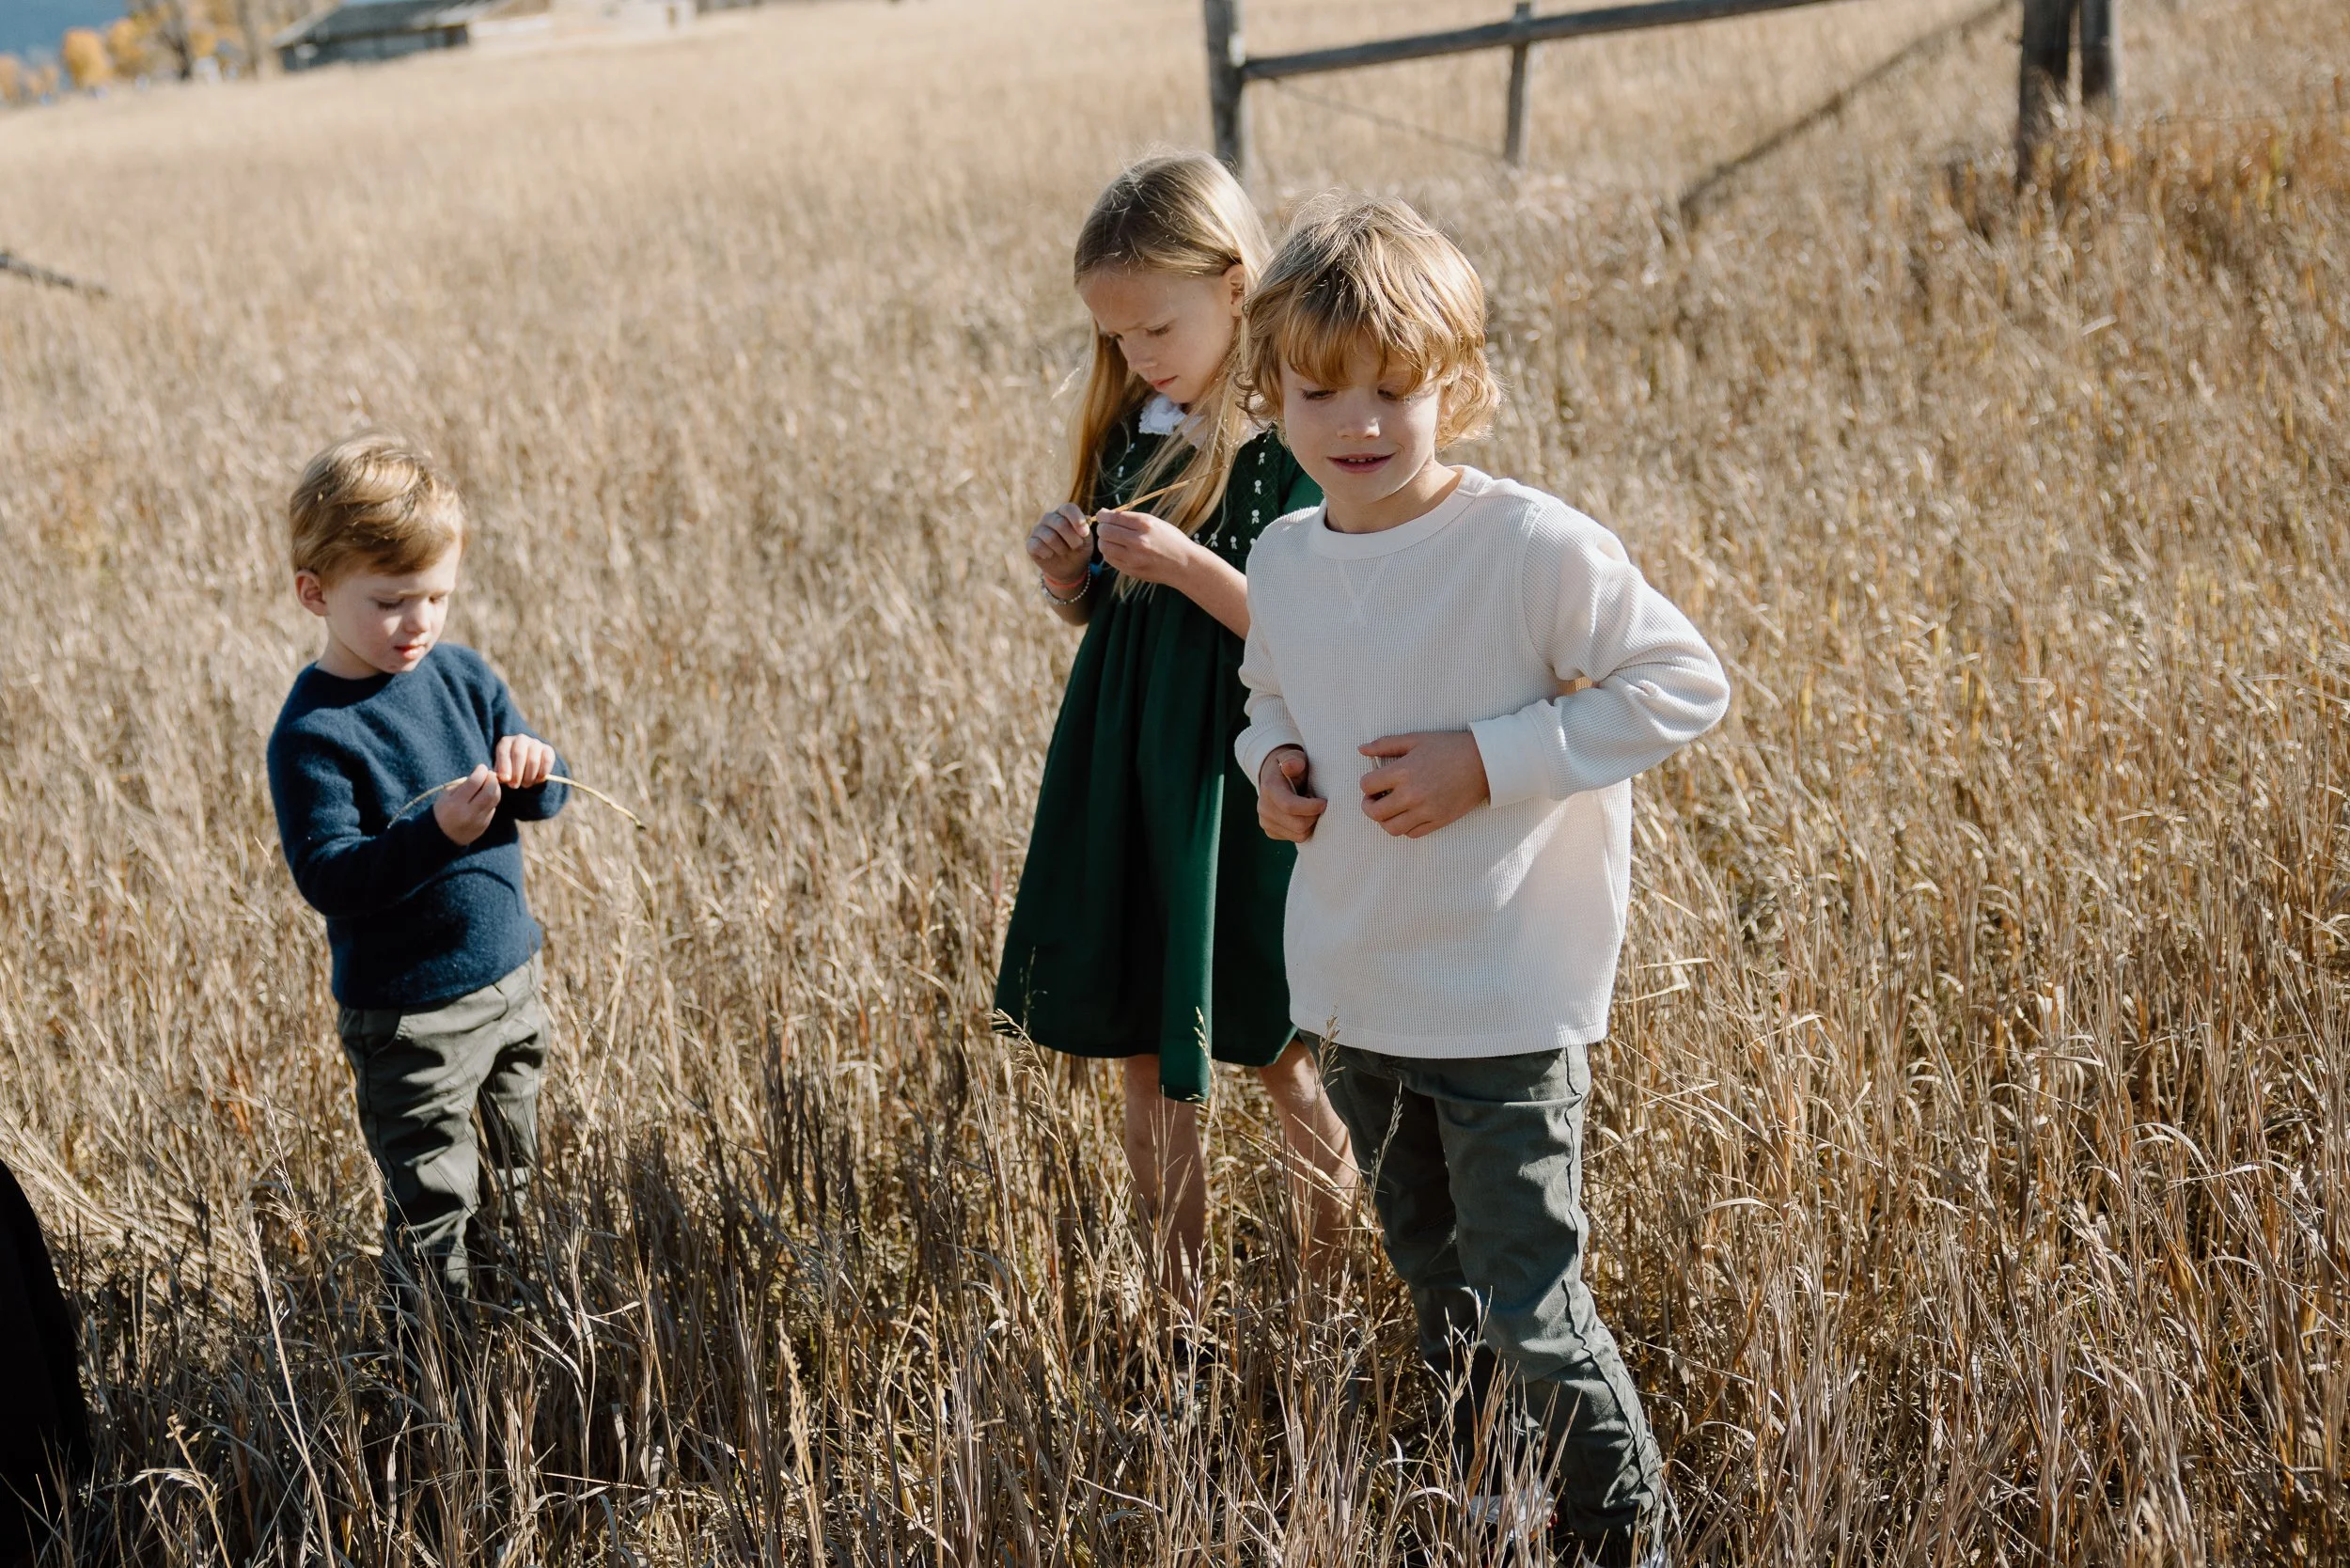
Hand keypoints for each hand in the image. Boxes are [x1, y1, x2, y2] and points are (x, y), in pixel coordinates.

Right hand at [433, 765, 501, 845]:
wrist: (443, 836)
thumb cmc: (443, 810)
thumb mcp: (446, 795)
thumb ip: (462, 784)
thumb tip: (482, 774)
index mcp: (455, 803)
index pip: (474, 783)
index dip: (481, 772)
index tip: (482, 767)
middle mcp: (468, 813)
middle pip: (489, 791)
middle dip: (492, 779)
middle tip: (490, 773)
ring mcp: (478, 820)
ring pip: (494, 799)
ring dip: (496, 787)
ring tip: (491, 782)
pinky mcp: (484, 825)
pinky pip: (493, 807)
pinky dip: (493, 798)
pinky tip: (488, 794)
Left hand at [495, 734, 556, 788]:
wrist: (526, 767)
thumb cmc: (510, 770)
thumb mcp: (502, 772)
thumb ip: (501, 775)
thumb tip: (504, 778)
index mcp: (506, 742)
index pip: (503, 752)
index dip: (504, 767)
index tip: (506, 780)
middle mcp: (520, 739)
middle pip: (519, 755)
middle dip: (516, 774)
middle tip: (514, 786)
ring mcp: (535, 743)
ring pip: (533, 761)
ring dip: (529, 776)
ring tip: (525, 784)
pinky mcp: (548, 749)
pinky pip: (547, 761)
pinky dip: (542, 773)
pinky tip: (537, 779)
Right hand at [1026, 503, 1093, 587]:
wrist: (1069, 567)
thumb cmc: (1079, 549)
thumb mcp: (1087, 540)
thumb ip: (1085, 529)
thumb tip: (1086, 519)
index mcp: (1063, 513)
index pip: (1068, 508)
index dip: (1077, 520)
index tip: (1084, 534)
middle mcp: (1049, 518)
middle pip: (1060, 524)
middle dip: (1072, 539)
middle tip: (1077, 546)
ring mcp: (1038, 530)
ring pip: (1050, 537)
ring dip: (1061, 548)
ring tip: (1065, 552)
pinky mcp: (1030, 543)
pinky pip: (1037, 546)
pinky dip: (1047, 553)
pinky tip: (1051, 555)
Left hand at [1093, 508, 1200, 587]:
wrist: (1184, 565)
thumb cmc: (1170, 540)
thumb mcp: (1155, 522)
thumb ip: (1130, 518)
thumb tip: (1105, 514)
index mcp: (1145, 524)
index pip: (1113, 517)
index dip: (1103, 515)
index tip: (1102, 515)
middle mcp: (1138, 541)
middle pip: (1105, 531)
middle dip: (1102, 527)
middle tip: (1106, 527)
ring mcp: (1133, 558)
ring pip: (1104, 546)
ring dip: (1104, 541)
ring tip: (1112, 539)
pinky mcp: (1131, 570)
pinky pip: (1109, 559)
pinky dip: (1109, 553)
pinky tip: (1117, 550)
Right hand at [1258, 747, 1326, 842]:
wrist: (1275, 776)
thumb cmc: (1291, 766)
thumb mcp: (1293, 757)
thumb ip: (1294, 760)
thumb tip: (1291, 766)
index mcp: (1270, 789)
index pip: (1290, 806)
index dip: (1311, 807)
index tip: (1324, 802)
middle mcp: (1264, 808)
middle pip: (1298, 825)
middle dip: (1313, 816)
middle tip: (1317, 803)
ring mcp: (1266, 822)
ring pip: (1299, 835)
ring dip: (1310, 823)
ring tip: (1308, 808)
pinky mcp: (1271, 832)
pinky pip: (1295, 838)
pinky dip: (1303, 829)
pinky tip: (1302, 815)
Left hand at [1358, 731, 1488, 838]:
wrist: (1483, 762)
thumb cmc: (1449, 747)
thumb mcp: (1416, 739)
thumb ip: (1385, 744)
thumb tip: (1361, 749)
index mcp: (1403, 771)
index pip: (1367, 786)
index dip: (1366, 784)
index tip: (1373, 782)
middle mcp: (1411, 794)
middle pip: (1374, 812)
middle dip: (1368, 806)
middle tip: (1374, 800)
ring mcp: (1425, 810)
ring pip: (1391, 828)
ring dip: (1385, 820)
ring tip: (1390, 809)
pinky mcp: (1438, 821)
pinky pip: (1412, 834)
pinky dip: (1405, 827)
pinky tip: (1408, 814)